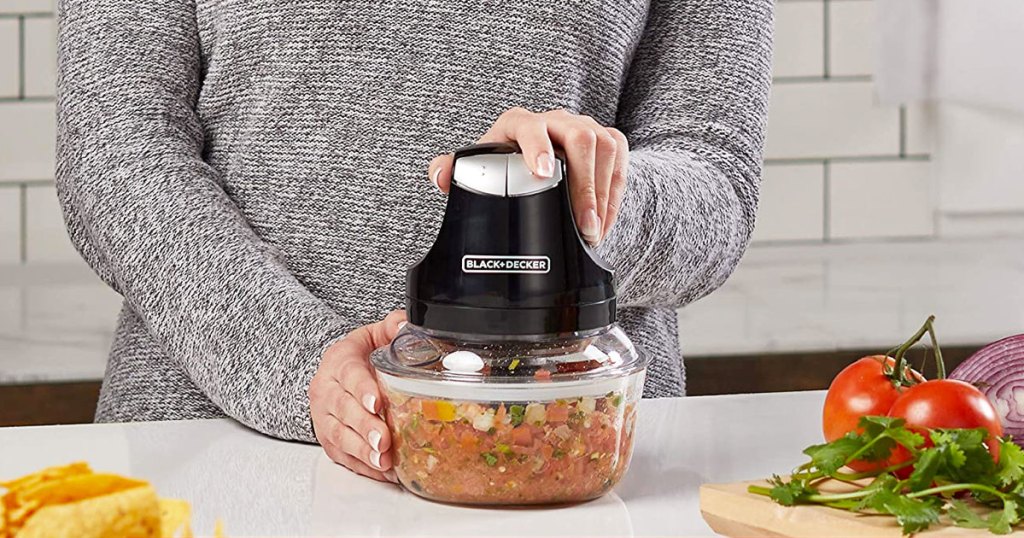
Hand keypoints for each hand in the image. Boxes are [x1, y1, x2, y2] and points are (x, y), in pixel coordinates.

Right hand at [309, 310, 405, 481]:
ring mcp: (324, 418)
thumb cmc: (358, 357)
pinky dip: (363, 466)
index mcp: (338, 361)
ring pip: (339, 436)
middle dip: (365, 427)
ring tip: (382, 460)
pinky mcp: (328, 440)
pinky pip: (343, 456)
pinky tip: (382, 471)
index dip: (362, 389)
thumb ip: (390, 327)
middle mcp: (326, 390)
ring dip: (362, 450)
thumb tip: (405, 324)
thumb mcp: (372, 336)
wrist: (333, 375)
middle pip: (343, 410)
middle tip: (384, 440)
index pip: (349, 375)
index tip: (377, 403)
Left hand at [427, 108, 628, 245]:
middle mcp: (556, 120)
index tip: (541, 173)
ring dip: (602, 193)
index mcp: (520, 124)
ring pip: (604, 147)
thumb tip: (440, 176)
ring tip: (593, 231)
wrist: (543, 159)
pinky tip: (604, 222)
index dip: (537, 147)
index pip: (531, 127)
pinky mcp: (608, 140)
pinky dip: (615, 194)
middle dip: (584, 184)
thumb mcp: (485, 166)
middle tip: (582, 225)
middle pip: (579, 137)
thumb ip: (458, 172)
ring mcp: (585, 127)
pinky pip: (619, 160)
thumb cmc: (508, 164)